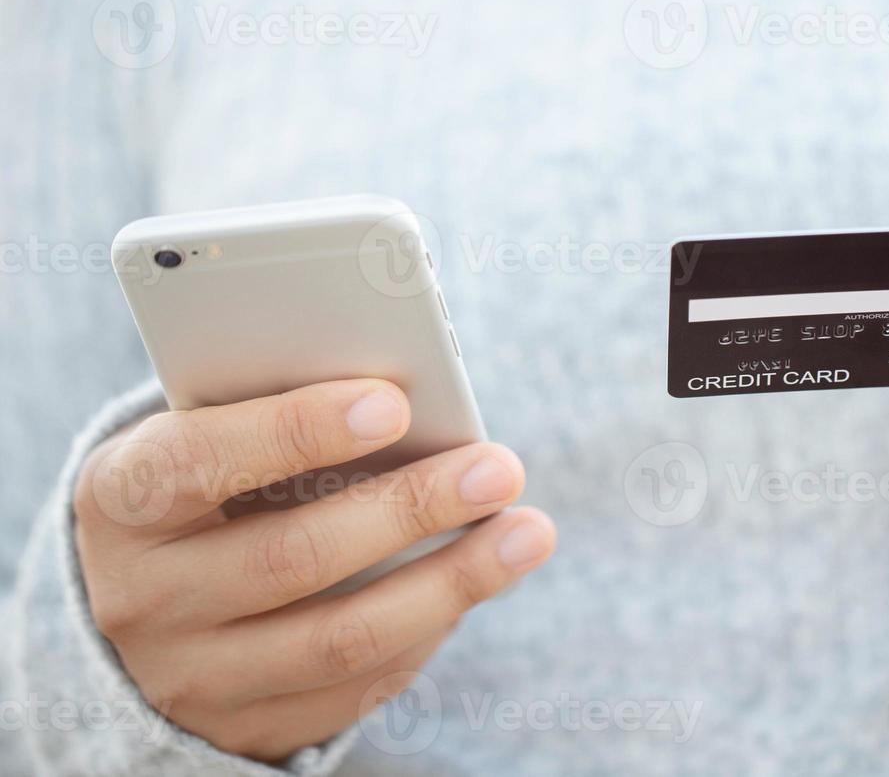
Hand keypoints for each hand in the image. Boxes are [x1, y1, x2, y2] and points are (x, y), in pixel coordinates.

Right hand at [74, 379, 556, 760]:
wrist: (141, 603)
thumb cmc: (204, 485)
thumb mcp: (206, 437)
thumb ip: (277, 416)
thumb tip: (411, 402)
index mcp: (120, 499)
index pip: (197, 462)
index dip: (295, 430)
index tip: (392, 402)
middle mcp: (143, 598)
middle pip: (293, 556)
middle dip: (411, 508)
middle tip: (499, 468)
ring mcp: (192, 676)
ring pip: (341, 637)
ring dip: (452, 581)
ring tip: (527, 532)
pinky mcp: (245, 728)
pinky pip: (356, 685)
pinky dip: (429, 629)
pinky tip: (476, 583)